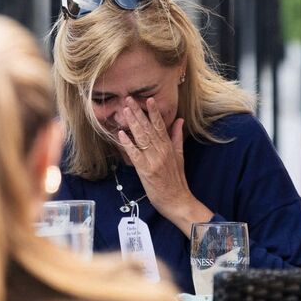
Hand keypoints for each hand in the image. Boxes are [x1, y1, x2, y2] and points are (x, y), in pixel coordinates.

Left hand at [117, 96, 211, 234]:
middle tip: (129, 99)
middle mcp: (161, 151)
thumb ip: (176, 137)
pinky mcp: (145, 170)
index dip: (153, 112)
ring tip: (125, 111)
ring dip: (132, 123)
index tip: (148, 99)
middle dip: (138, 113)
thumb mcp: (180, 156)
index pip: (160, 125)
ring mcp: (153, 160)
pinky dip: (128, 144)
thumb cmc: (177, 179)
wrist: (178, 201)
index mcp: (168, 146)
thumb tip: (179, 120)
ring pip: (141, 138)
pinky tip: (121, 134)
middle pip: (148, 128)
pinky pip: (135, 155)